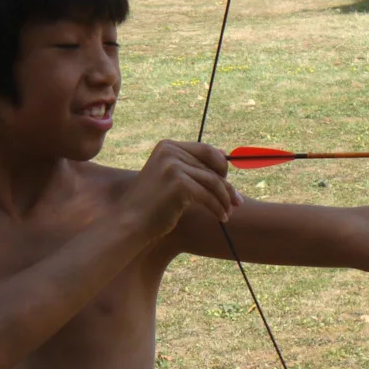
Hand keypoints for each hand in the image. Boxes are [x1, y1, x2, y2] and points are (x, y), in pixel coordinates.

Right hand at [121, 140, 241, 240]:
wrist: (130, 222)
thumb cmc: (151, 205)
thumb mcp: (169, 178)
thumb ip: (191, 167)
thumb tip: (224, 157)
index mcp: (167, 146)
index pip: (205, 150)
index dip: (221, 165)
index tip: (229, 182)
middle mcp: (170, 152)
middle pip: (211, 166)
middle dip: (227, 186)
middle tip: (237, 202)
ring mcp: (174, 166)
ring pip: (213, 182)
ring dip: (224, 199)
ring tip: (229, 212)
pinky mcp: (179, 184)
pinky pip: (208, 196)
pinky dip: (218, 208)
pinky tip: (222, 218)